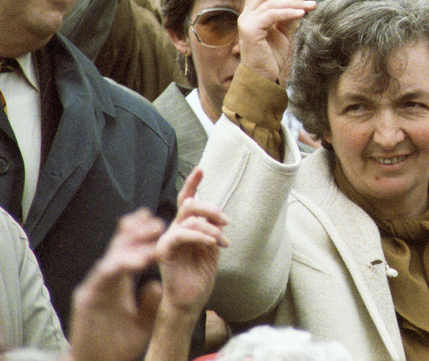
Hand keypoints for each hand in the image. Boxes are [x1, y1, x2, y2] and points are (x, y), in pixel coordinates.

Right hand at [69, 209, 165, 360]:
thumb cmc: (118, 345)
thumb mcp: (143, 322)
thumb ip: (150, 303)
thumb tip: (157, 285)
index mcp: (119, 283)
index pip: (130, 253)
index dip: (142, 237)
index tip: (160, 223)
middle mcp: (106, 280)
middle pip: (120, 249)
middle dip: (137, 233)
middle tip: (157, 221)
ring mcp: (95, 287)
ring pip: (112, 258)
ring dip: (132, 245)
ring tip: (152, 236)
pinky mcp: (87, 298)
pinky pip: (104, 277)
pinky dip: (120, 266)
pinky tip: (137, 262)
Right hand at [156, 168, 227, 316]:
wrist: (191, 298)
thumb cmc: (201, 273)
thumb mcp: (212, 246)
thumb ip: (212, 228)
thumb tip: (215, 215)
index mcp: (187, 226)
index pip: (187, 200)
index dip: (192, 183)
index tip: (201, 168)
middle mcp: (175, 229)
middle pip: (189, 204)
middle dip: (210, 208)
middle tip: (226, 221)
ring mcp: (168, 238)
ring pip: (188, 218)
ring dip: (211, 226)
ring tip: (222, 241)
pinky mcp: (164, 250)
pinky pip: (182, 234)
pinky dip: (200, 234)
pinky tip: (212, 242)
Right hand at [237, 0, 315, 84]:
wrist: (263, 78)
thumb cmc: (273, 56)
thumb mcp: (286, 31)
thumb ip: (290, 13)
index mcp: (254, 12)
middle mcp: (246, 14)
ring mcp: (246, 21)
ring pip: (270, 2)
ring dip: (294, 1)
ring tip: (312, 5)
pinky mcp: (250, 30)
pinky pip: (272, 15)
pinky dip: (288, 12)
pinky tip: (302, 13)